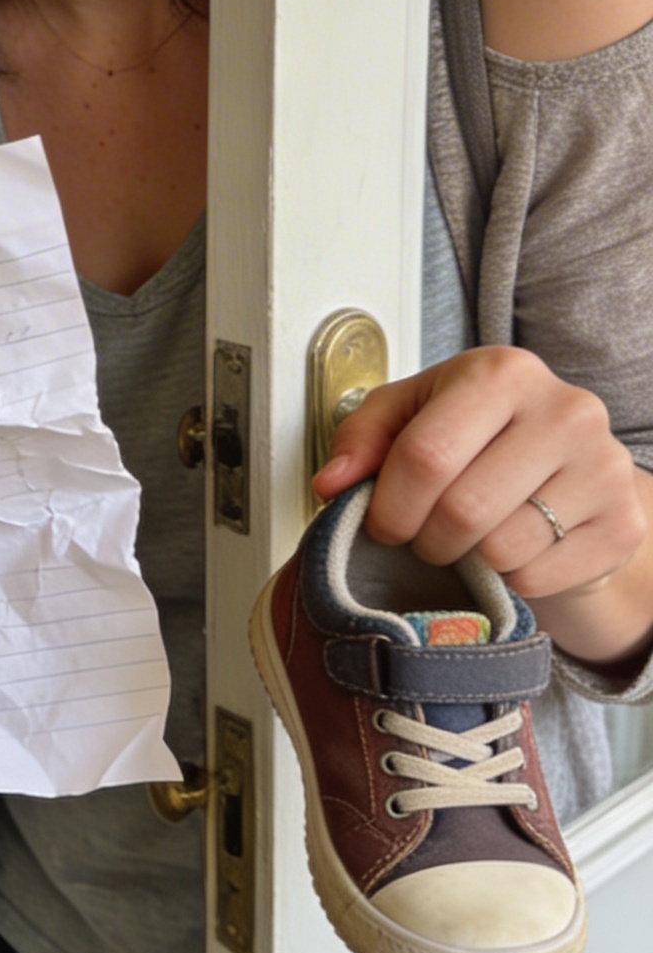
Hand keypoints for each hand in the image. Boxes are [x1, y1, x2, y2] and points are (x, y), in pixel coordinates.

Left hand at [311, 346, 647, 618]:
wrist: (569, 472)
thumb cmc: (481, 439)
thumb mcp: (412, 415)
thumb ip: (363, 437)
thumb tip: (331, 483)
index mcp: (503, 372)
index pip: (427, 455)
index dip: (390, 505)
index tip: (382, 523)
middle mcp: (564, 410)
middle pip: (463, 510)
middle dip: (426, 539)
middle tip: (425, 536)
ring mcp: (603, 467)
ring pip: (502, 550)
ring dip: (468, 560)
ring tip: (469, 538)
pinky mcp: (621, 524)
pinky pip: (537, 578)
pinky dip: (510, 579)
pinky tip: (513, 549)